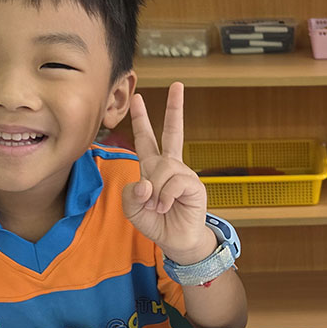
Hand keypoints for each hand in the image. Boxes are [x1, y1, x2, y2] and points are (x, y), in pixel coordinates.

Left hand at [122, 83, 213, 263]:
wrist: (176, 241)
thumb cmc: (156, 223)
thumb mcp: (132, 209)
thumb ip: (131, 193)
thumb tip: (146, 182)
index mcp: (153, 168)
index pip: (146, 139)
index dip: (141, 119)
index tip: (140, 98)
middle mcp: (170, 166)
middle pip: (172, 132)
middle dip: (174, 108)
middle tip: (177, 85)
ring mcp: (184, 174)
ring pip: (162, 169)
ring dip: (155, 190)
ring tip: (158, 206)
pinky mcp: (195, 186)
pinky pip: (174, 182)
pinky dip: (165, 196)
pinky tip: (167, 206)